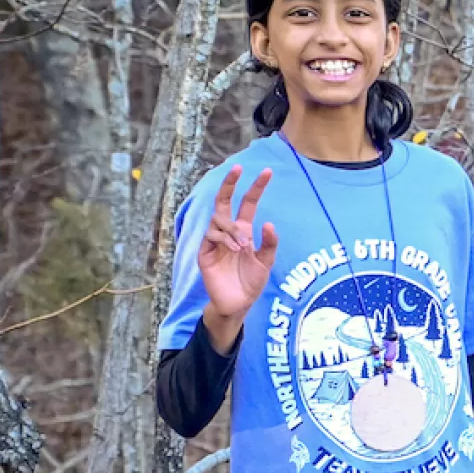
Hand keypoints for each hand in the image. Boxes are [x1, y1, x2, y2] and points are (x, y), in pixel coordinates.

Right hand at [199, 165, 278, 331]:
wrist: (237, 304)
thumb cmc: (251, 283)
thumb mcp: (266, 263)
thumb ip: (269, 244)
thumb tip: (269, 223)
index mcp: (243, 231)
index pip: (247, 203)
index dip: (256, 187)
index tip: (267, 171)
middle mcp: (228, 232)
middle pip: (224, 200)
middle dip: (229, 183)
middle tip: (238, 168)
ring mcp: (214, 241)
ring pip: (218, 219)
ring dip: (232, 228)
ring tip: (243, 245)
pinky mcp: (204, 252)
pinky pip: (211, 235)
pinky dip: (223, 239)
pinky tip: (233, 249)